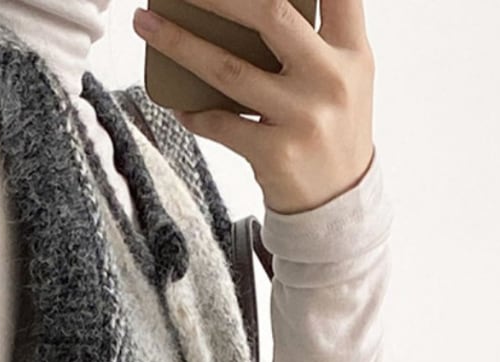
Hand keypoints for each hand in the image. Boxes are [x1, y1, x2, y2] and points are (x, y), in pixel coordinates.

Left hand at [131, 0, 376, 214]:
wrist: (339, 204)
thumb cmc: (330, 130)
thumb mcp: (341, 80)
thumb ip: (313, 40)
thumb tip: (240, 7)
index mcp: (353, 52)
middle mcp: (332, 80)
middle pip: (268, 13)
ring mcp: (303, 118)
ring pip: (228, 68)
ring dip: (178, 42)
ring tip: (146, 23)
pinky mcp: (276, 154)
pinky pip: (220, 123)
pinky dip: (193, 111)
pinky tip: (176, 101)